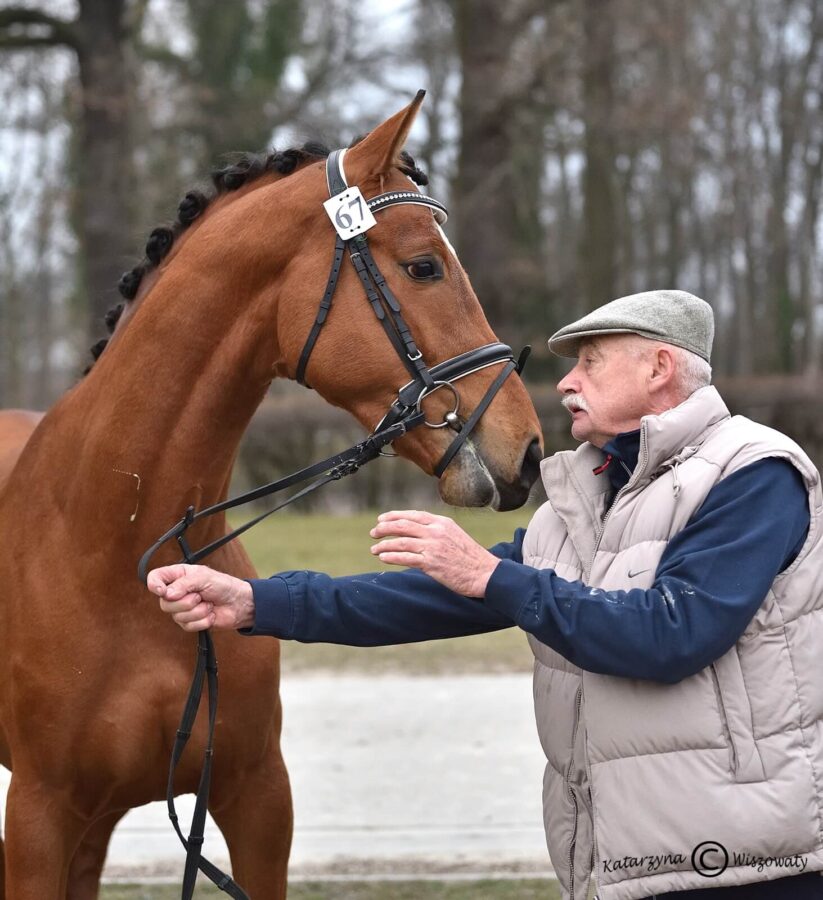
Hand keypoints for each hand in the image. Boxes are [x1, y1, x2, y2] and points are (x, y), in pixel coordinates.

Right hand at [146, 564, 254, 631]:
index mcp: (178, 575)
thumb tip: (167, 594)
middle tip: (200, 596)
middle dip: (186, 602)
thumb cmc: (223, 585)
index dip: (154, 585)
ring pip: (177, 616)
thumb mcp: (204, 577)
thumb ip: (184, 583)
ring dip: (198, 611)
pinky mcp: (189, 622)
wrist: (238, 603)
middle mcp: (176, 592)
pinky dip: (203, 621)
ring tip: (208, 604)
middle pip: (164, 603)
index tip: (163, 591)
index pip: (155, 578)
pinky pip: (188, 626)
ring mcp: (182, 609)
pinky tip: (210, 614)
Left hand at [370, 510, 498, 596]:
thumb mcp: (454, 535)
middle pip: (403, 525)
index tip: (381, 519)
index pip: (413, 515)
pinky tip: (383, 558)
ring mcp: (433, 547)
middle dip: (384, 528)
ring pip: (400, 542)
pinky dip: (391, 556)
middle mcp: (436, 531)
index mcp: (442, 522)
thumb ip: (436, 530)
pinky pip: (405, 558)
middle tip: (374, 533)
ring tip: (374, 549)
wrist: (485, 573)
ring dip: (384, 545)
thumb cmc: (470, 557)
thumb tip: (416, 531)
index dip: (394, 516)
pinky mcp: (431, 564)